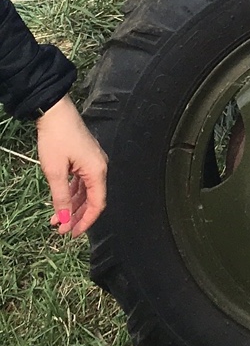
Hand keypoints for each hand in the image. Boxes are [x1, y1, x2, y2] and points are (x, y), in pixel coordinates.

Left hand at [35, 96, 106, 236]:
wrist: (54, 112)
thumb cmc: (56, 138)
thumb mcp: (55, 172)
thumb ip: (61, 198)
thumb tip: (64, 219)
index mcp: (97, 171)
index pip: (98, 204)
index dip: (86, 221)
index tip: (72, 233)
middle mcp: (99, 167)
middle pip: (93, 199)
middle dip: (77, 216)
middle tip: (62, 229)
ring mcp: (92, 162)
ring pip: (86, 191)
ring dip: (72, 205)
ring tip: (56, 217)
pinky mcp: (85, 158)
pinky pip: (82, 181)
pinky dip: (72, 193)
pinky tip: (61, 199)